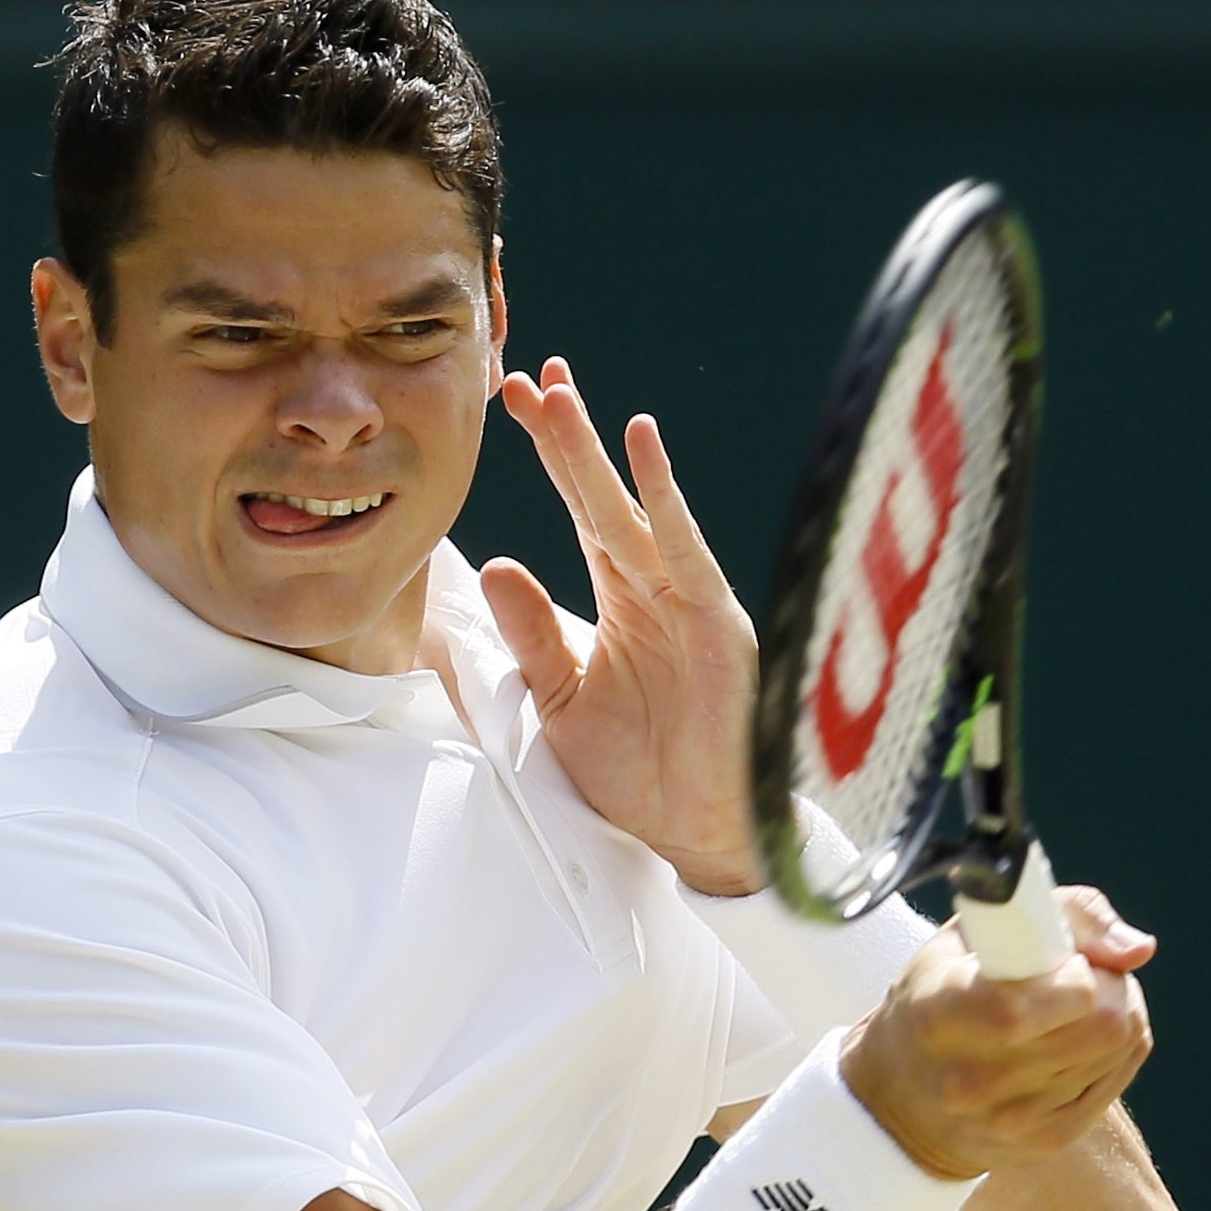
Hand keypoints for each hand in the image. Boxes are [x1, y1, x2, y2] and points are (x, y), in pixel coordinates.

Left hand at [483, 358, 762, 896]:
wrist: (695, 834)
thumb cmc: (639, 775)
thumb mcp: (561, 702)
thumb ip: (533, 636)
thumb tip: (496, 566)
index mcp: (622, 600)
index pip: (578, 512)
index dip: (547, 457)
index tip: (509, 401)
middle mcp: (654, 588)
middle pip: (599, 497)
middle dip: (563, 438)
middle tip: (527, 376)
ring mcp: (687, 599)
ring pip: (631, 511)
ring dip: (594, 454)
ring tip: (558, 397)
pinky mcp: (715, 619)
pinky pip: (683, 546)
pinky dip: (662, 495)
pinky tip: (640, 441)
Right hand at [840, 888, 1156, 1180]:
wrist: (902, 1095)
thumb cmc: (942, 990)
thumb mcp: (972, 931)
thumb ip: (1063, 914)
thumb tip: (1139, 949)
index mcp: (942, 1011)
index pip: (1047, 999)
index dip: (1076, 969)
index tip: (1060, 958)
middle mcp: (974, 1077)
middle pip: (1105, 1023)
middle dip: (1110, 985)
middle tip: (1080, 974)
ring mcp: (1013, 1118)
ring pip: (1120, 1046)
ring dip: (1114, 1014)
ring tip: (1070, 1006)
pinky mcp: (1047, 1139)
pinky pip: (1117, 1078)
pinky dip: (1112, 1050)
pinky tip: (1074, 1039)